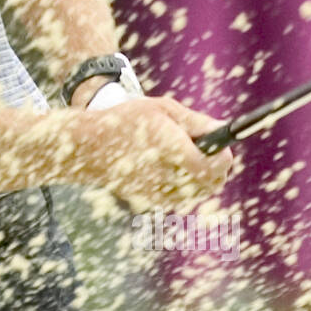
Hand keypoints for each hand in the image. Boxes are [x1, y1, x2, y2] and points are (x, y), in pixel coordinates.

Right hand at [71, 96, 233, 207]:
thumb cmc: (125, 121)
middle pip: (210, 184)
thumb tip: (223, 130)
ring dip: (202, 180)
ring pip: (196, 194)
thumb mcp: (160, 109)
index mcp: (168, 146)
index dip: (224, 159)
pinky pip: (180, 199)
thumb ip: (194, 122)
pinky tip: (176, 171)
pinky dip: (184, 188)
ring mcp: (155, 191)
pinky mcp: (148, 201)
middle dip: (217, 171)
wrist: (87, 147)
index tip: (224, 149)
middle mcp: (163, 173)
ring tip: (192, 161)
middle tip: (212, 155)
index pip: (212, 166)